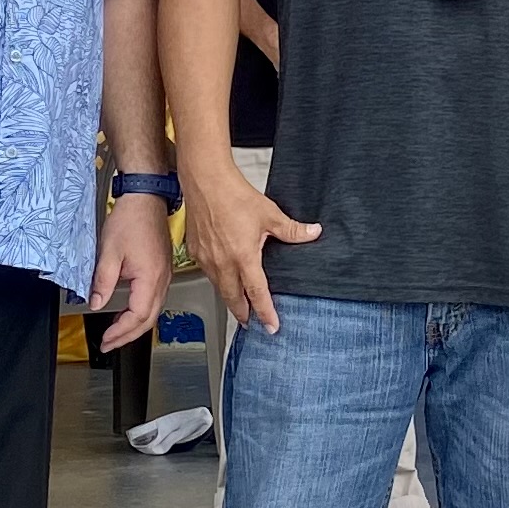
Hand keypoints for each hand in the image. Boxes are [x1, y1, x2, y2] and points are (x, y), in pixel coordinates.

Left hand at [89, 190, 175, 350]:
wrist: (145, 198)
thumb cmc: (131, 219)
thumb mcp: (109, 252)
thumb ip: (103, 282)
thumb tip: (95, 303)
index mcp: (150, 278)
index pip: (138, 316)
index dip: (121, 332)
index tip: (107, 339)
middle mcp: (162, 280)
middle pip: (148, 320)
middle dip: (128, 335)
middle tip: (110, 343)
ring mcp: (164, 276)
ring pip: (153, 311)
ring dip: (135, 325)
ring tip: (116, 333)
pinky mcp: (162, 270)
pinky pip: (154, 299)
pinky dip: (141, 312)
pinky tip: (128, 312)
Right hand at [186, 156, 321, 335]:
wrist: (205, 181)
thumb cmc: (233, 195)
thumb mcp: (270, 214)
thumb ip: (292, 230)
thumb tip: (313, 233)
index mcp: (243, 257)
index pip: (257, 294)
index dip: (266, 313)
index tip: (272, 327)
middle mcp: (222, 263)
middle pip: (234, 299)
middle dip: (244, 314)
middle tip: (252, 323)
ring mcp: (206, 259)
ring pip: (219, 288)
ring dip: (230, 299)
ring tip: (239, 304)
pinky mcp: (195, 252)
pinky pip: (208, 273)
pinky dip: (217, 280)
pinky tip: (223, 277)